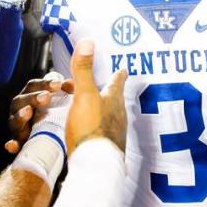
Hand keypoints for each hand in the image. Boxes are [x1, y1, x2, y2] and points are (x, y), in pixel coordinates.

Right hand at [4, 76, 74, 154]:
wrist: (60, 145)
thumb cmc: (59, 119)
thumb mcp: (65, 103)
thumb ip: (67, 91)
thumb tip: (70, 82)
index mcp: (30, 98)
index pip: (33, 86)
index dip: (44, 84)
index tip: (58, 84)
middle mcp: (21, 111)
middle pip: (20, 101)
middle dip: (32, 98)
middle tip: (46, 97)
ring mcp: (19, 128)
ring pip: (14, 121)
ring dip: (20, 116)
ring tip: (27, 112)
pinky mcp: (20, 145)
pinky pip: (13, 145)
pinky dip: (13, 144)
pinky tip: (14, 144)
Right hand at [65, 39, 127, 154]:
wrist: (95, 166)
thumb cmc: (91, 128)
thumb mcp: (84, 95)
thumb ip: (84, 70)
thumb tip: (88, 41)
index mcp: (113, 99)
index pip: (117, 80)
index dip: (119, 73)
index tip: (123, 68)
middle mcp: (118, 115)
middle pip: (114, 98)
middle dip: (107, 91)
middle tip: (102, 84)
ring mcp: (114, 132)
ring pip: (109, 115)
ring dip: (100, 108)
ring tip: (92, 106)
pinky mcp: (107, 148)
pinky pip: (103, 131)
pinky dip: (96, 125)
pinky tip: (89, 130)